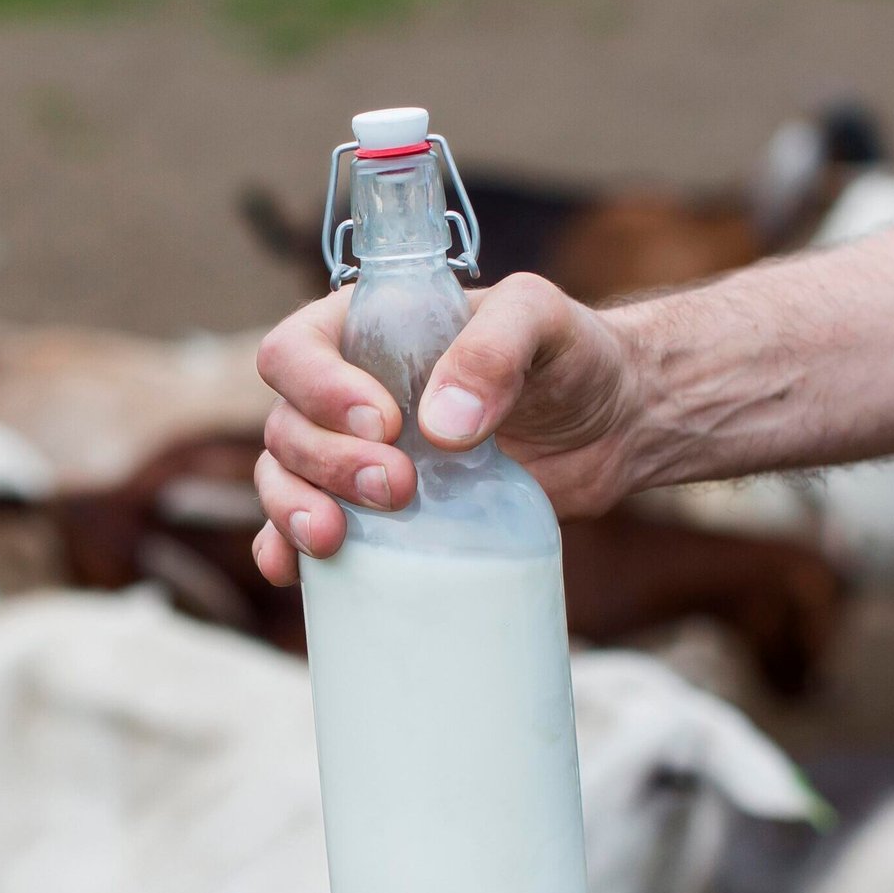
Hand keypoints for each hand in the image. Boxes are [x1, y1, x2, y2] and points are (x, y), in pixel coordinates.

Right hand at [252, 273, 643, 583]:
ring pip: (283, 481)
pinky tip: (293, 571)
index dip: (319, 390)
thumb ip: (494, 350)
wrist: (610, 426)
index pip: (294, 352)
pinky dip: (286, 552)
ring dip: (294, 511)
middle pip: (287, 428)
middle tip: (399, 486)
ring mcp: (355, 458)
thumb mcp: (543, 320)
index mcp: (365, 331)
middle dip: (327, 463)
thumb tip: (439, 428)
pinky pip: (304, 534)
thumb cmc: (572, 356)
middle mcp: (345, 394)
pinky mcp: (376, 515)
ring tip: (334, 538)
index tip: (385, 424)